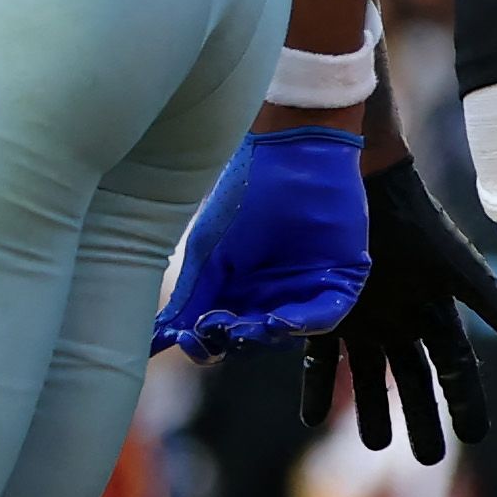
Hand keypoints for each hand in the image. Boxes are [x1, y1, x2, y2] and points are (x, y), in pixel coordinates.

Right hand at [152, 126, 368, 358]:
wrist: (295, 154)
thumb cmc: (246, 196)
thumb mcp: (210, 252)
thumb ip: (189, 298)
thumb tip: (157, 337)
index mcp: (236, 287)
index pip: (220, 331)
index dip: (205, 342)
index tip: (191, 341)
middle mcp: (270, 291)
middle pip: (254, 336)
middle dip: (238, 339)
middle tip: (225, 331)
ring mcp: (305, 286)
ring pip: (287, 329)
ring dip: (269, 334)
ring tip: (254, 326)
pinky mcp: (339, 277)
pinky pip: (326, 313)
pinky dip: (306, 322)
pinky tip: (282, 319)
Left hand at [301, 156, 496, 464]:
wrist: (364, 181)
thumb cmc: (415, 221)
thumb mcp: (455, 267)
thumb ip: (492, 302)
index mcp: (435, 309)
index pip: (456, 366)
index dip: (467, 401)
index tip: (476, 437)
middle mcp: (401, 319)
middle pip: (414, 379)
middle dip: (422, 418)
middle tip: (428, 459)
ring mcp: (363, 317)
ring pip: (370, 375)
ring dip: (371, 410)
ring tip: (376, 443)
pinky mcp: (326, 312)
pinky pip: (319, 360)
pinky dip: (315, 389)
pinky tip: (310, 419)